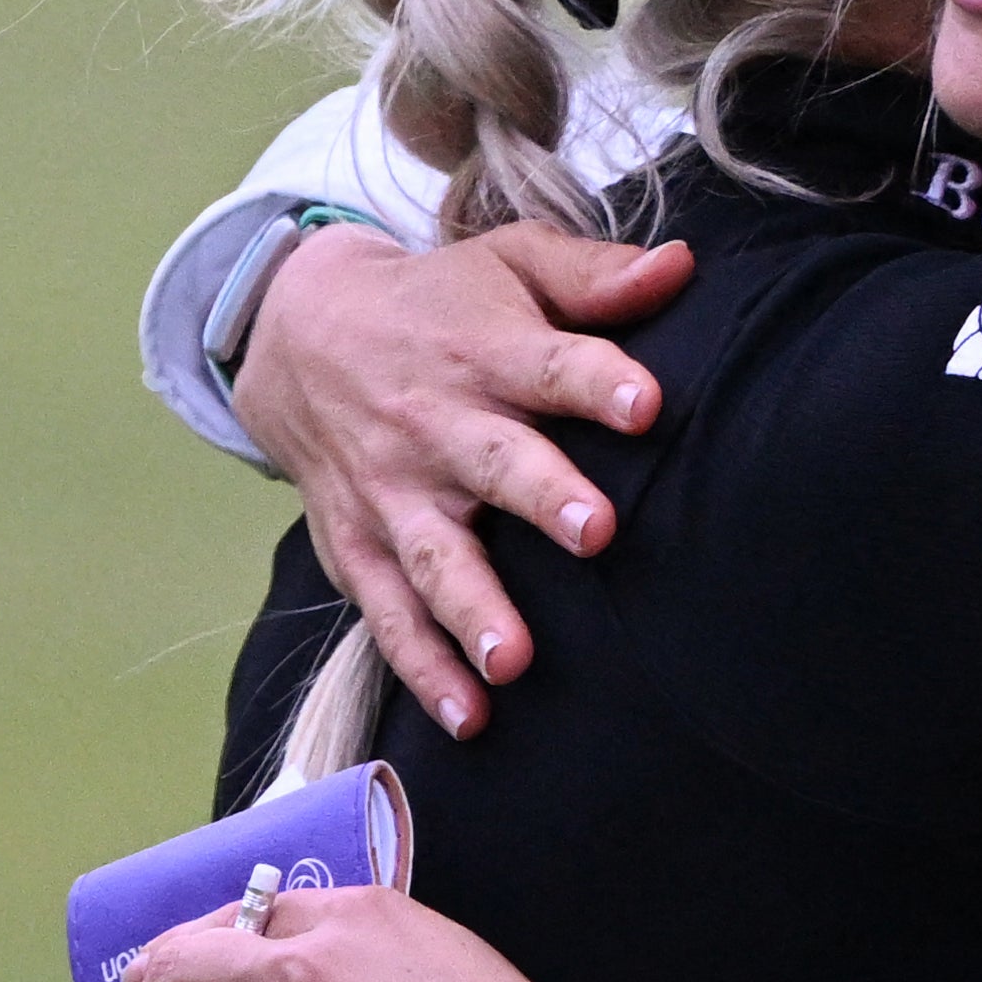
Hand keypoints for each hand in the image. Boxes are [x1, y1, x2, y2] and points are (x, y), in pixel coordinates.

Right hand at [233, 220, 694, 737]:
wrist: (298, 335)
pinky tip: (468, 717)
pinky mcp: (360, 547)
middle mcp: (437, 424)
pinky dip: (422, 668)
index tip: (646, 404)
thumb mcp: (508, 264)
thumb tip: (683, 266)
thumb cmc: (438, 303)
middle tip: (595, 531)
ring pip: (435, 557)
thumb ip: (594, 277)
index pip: (549, 364)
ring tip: (513, 661)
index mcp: (485, 351)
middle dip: (542, 496)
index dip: (598, 380)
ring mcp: (394, 494)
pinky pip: (390, 615)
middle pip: (494, 462)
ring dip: (472, 610)